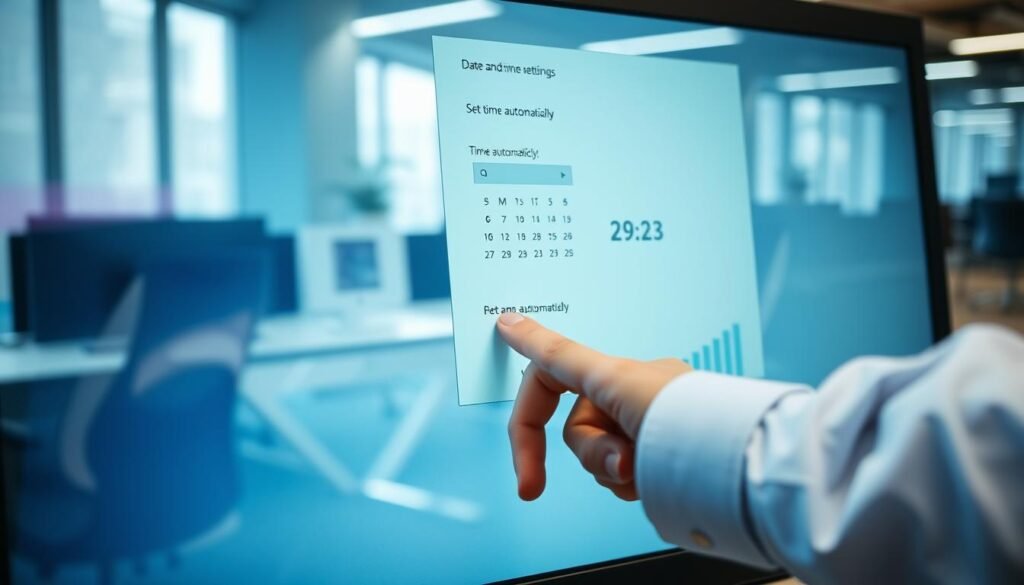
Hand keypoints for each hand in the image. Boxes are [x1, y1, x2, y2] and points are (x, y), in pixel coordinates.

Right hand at [496, 312, 691, 500]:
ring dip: (616, 471)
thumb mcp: (608, 378)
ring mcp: (646, 428)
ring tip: (649, 467)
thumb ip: (554, 352)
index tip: (527, 474)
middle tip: (623, 459)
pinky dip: (636, 484)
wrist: (729, 459)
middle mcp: (630, 394)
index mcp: (617, 370)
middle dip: (595, 454)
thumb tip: (508, 320)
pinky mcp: (661, 459)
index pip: (549, 386)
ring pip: (600, 460)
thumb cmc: (676, 412)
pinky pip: (627, 478)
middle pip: (578, 434)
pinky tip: (658, 479)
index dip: (530, 427)